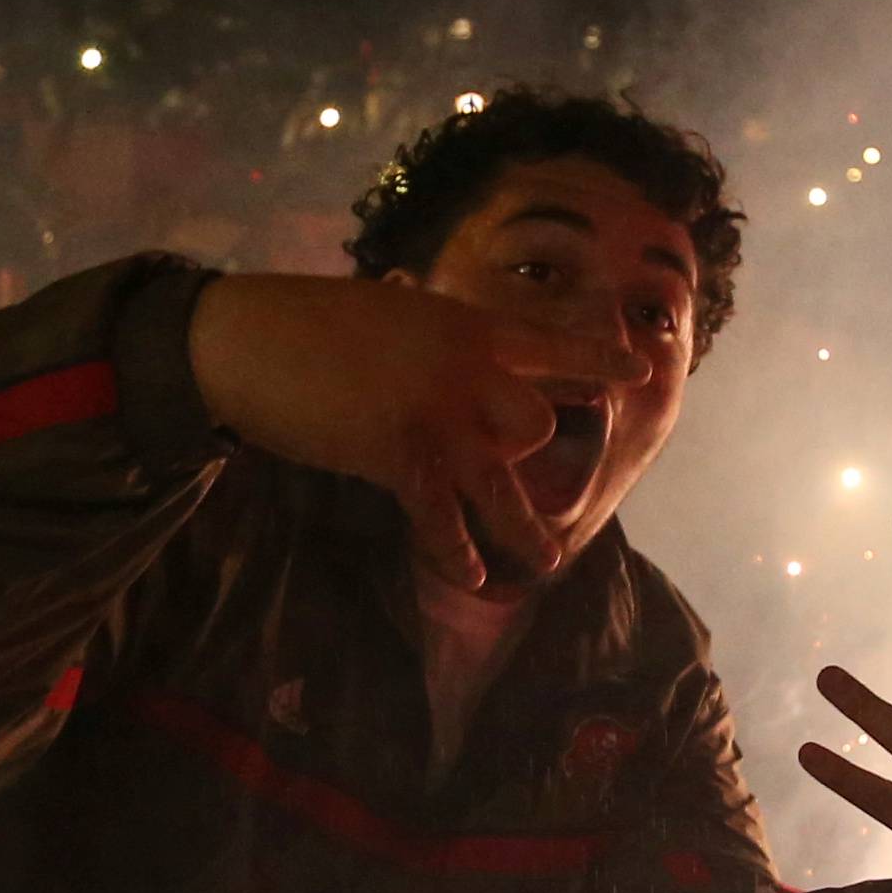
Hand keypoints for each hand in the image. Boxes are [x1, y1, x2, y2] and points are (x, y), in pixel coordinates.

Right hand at [189, 272, 648, 590]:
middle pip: (537, 426)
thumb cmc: (310, 322)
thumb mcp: (391, 314)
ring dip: (527, 530)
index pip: (553, 344)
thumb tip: (448, 330)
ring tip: (547, 562)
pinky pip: (446, 518)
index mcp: (469, 327)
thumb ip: (432, 332)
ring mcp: (441, 418)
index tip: (640, 373)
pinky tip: (472, 578)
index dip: (598, 362)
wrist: (251, 340)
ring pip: (506, 485)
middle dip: (536, 456)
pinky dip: (458, 552)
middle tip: (544, 485)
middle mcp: (471, 372)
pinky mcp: (402, 459)